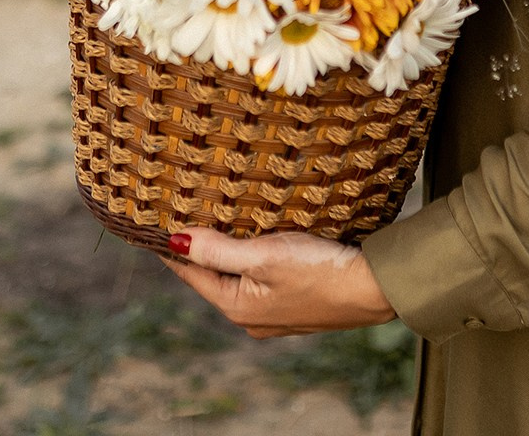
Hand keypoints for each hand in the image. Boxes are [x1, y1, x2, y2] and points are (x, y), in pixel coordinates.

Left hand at [161, 227, 395, 338]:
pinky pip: (263, 278)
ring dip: (228, 251)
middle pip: (214, 275)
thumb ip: (218, 249)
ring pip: (239, 276)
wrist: (375, 289)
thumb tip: (175, 242)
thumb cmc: (320, 270)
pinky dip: (254, 258)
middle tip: (184, 211)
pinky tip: (260, 239)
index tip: (153, 221)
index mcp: (238, 307)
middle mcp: (252, 316)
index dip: (172, 246)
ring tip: (217, 219)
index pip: (190, 271)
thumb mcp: (264, 255)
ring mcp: (276, 313)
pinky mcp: (297, 303)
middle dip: (200, 246)